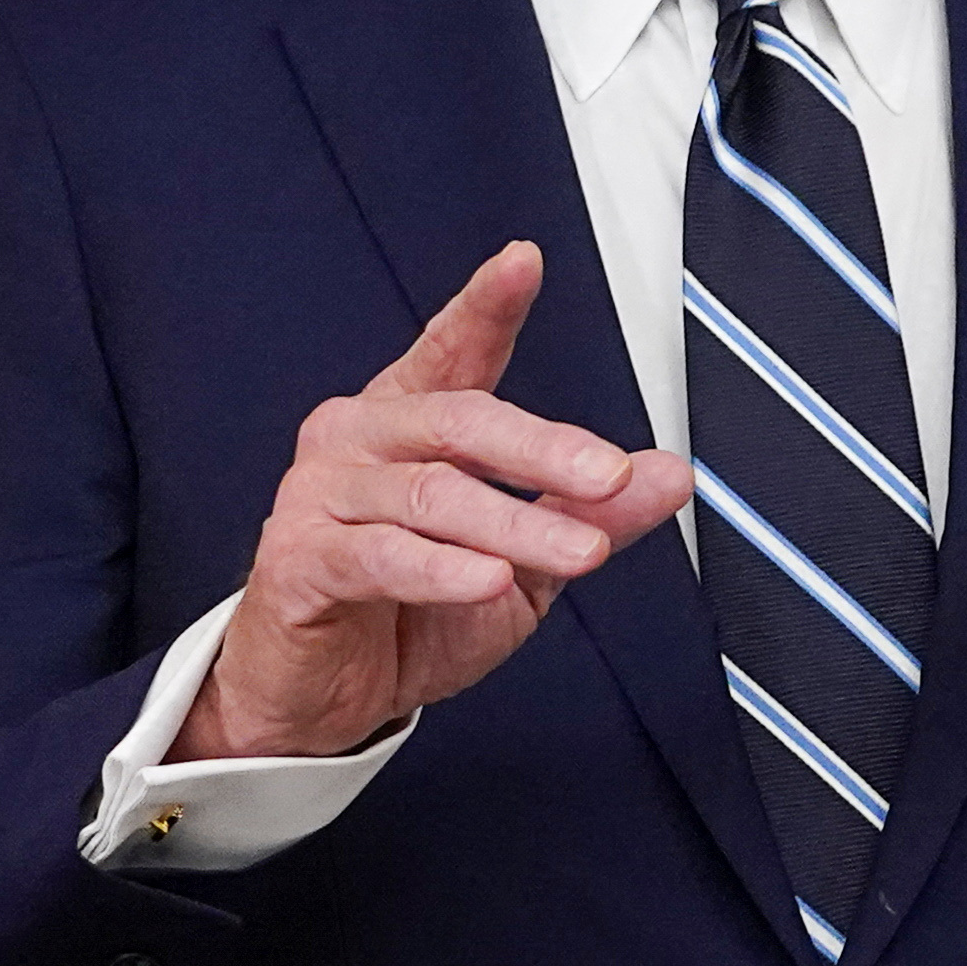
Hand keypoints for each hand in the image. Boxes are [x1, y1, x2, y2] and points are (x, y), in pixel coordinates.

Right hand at [178, 242, 694, 761]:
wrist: (324, 702)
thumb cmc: (408, 617)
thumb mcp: (525, 564)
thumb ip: (589, 514)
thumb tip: (668, 475)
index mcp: (409, 420)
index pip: (451, 350)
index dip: (485, 306)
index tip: (523, 263)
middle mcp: (358, 438)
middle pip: (457, 421)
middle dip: (544, 448)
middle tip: (611, 475)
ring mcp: (319, 493)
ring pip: (432, 496)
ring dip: (516, 524)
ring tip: (582, 553)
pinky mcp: (298, 558)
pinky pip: (380, 555)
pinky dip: (443, 571)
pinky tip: (490, 580)